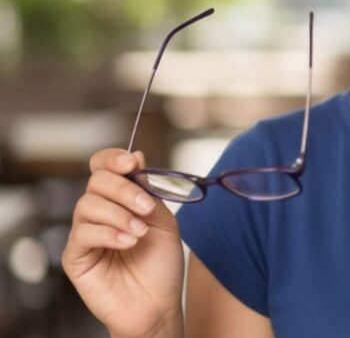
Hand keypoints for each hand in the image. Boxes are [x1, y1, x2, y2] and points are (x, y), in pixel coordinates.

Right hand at [62, 148, 184, 337]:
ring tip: (140, 232)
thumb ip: (149, 190)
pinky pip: (83, 233)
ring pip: (87, 205)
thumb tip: (136, 156)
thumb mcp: (163, 220)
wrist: (158, 304)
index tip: (131, 163)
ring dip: (119, 214)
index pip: (103, 167)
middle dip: (124, 189)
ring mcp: (85, 233)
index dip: (112, 158)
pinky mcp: (75, 256)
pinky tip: (129, 242)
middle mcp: (99, 212)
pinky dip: (109, 233)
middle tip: (147, 207)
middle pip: (96, 181)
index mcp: (120, 199)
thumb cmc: (161, 264)